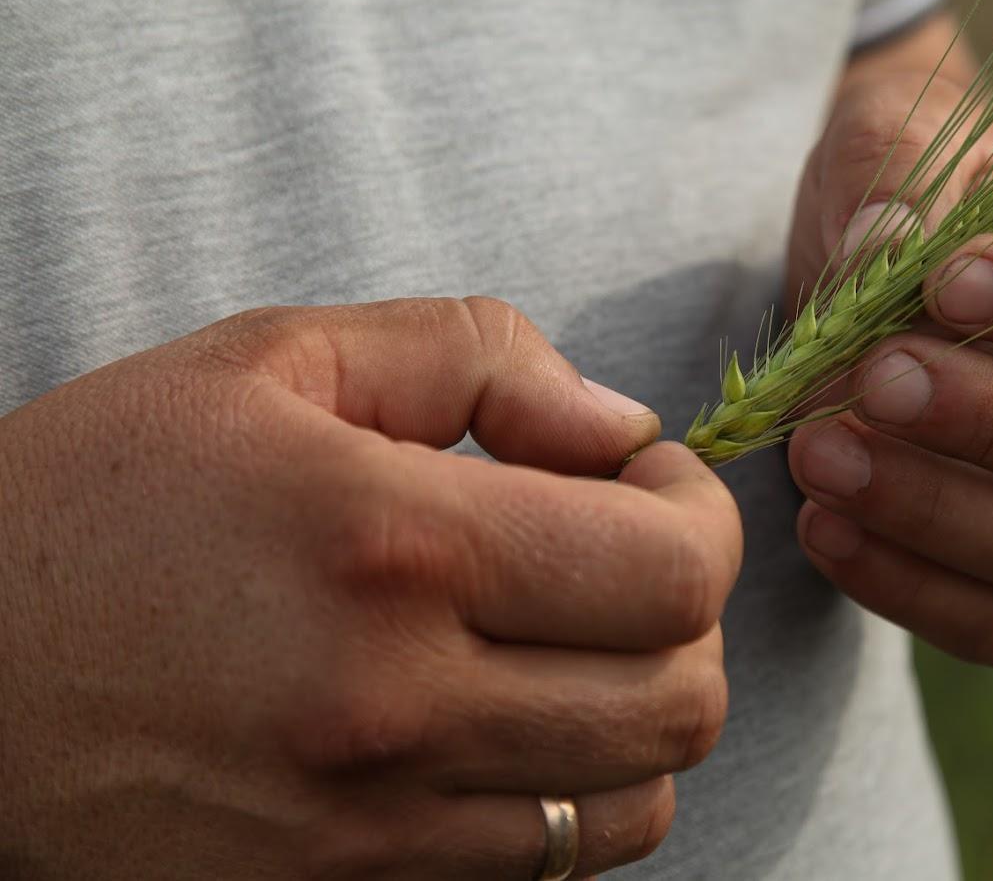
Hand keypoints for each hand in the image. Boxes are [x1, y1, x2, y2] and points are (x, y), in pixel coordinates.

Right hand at [0, 297, 741, 878]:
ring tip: (577, 637)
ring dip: (645, 707)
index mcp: (390, 547)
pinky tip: (515, 718)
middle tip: (625, 551)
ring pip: (638, 802)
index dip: (699, 514)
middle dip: (691, 610)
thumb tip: (615, 424)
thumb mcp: (269, 362)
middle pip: (683, 698)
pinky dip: (574, 790)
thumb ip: (470, 355)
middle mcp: (397, 706)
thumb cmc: (101, 502)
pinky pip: (545, 868)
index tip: (651, 480)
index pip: (670, 571)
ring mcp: (373, 830)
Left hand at [785, 56, 992, 665]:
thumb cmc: (913, 184)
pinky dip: (912, 591)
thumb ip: (890, 169)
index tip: (947, 279)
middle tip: (873, 381)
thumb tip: (885, 246)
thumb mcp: (892, 133)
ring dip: (942, 517)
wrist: (877, 265)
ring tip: (816, 455)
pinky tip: (820, 527)